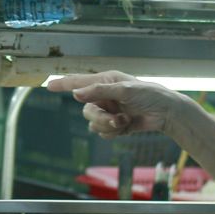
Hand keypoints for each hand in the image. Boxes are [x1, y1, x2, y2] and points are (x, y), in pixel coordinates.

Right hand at [46, 72, 183, 138]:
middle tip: (116, 119)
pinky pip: (102, 132)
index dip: (63, 84)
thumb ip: (99, 91)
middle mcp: (103, 96)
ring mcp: (108, 111)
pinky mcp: (115, 125)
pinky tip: (126, 127)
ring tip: (125, 122)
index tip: (48, 85)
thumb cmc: (148, 94)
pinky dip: (113, 132)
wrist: (166, 113)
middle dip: (100, 117)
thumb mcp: (124, 89)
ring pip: (93, 123)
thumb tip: (76, 94)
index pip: (78, 82)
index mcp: (104, 81)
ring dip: (108, 126)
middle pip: (85, 110)